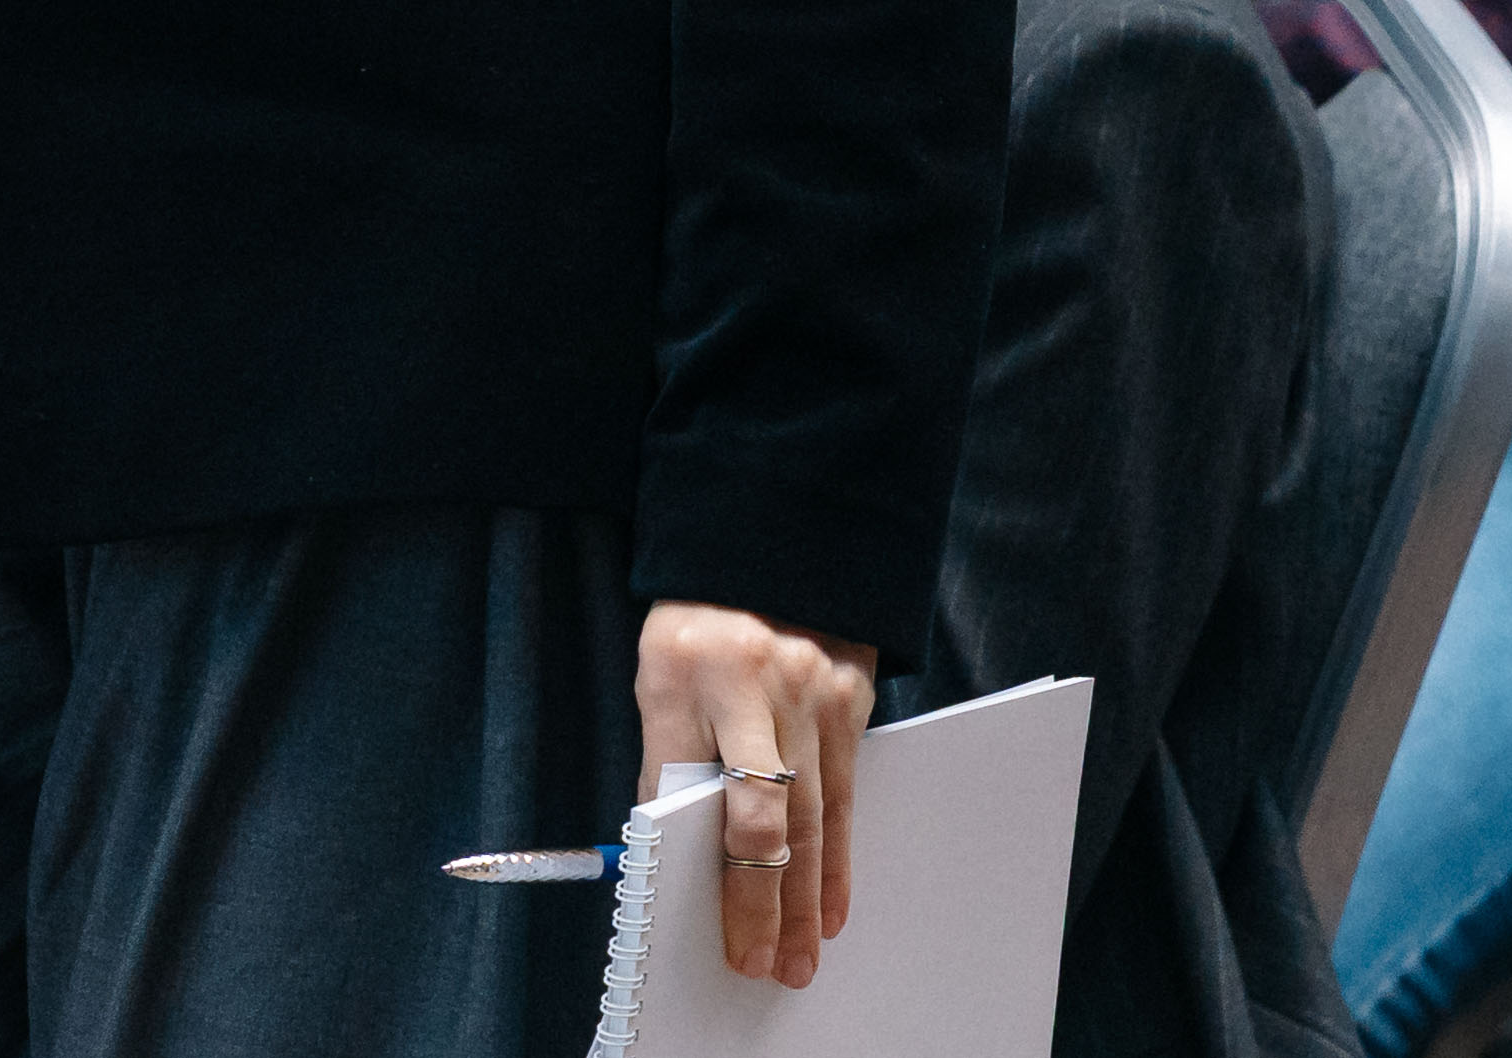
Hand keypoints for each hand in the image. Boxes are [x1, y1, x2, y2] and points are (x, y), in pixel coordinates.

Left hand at [637, 602, 876, 988]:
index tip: (723, 933)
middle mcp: (760, 686)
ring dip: (811, 897)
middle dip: (769, 903)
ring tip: (804, 955)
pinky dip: (839, 857)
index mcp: (690, 673)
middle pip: (771, 818)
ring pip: (816, 817)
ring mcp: (814, 694)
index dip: (722, 875)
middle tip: (768, 966)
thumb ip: (665, 756)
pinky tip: (833, 903)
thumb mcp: (659, 675)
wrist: (770, 544)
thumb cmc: (698, 622)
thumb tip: (671, 846)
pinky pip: (846, 796)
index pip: (709, 795)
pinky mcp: (852, 704)